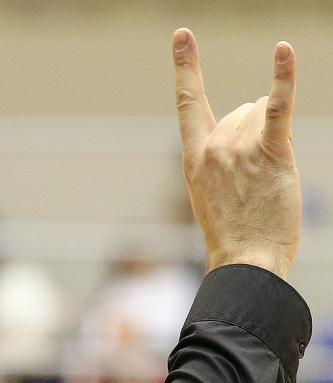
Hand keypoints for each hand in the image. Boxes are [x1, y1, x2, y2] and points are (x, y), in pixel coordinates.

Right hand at [173, 28, 300, 279]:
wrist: (245, 261)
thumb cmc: (234, 235)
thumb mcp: (214, 196)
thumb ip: (222, 159)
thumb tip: (253, 117)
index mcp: (194, 160)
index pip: (187, 105)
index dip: (186, 67)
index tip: (183, 35)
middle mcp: (212, 148)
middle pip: (242, 110)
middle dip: (255, 135)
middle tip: (254, 183)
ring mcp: (239, 149)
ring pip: (263, 114)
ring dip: (273, 138)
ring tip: (267, 180)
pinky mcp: (270, 152)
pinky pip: (277, 107)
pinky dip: (283, 77)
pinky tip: (282, 52)